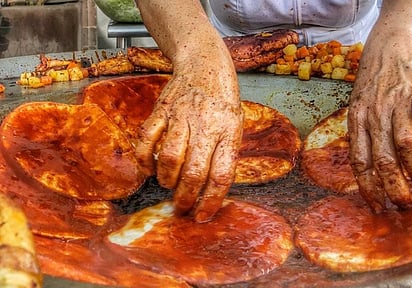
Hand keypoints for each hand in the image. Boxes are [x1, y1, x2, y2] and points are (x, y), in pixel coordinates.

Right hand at [135, 60, 242, 222]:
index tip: (202, 215)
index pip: (222, 175)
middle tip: (182, 207)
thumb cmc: (221, 102)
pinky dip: (144, 160)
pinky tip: (148, 169)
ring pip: (169, 158)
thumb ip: (224, 154)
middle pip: (194, 172)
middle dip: (186, 198)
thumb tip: (211, 189)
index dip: (211, 201)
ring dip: (167, 180)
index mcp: (228, 132)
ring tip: (169, 185)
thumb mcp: (234, 126)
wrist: (204, 65)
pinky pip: (146, 140)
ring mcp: (181, 118)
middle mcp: (205, 126)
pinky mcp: (161, 111)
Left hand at [348, 34, 411, 212]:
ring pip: (405, 142)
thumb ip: (367, 139)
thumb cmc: (373, 89)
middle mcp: (375, 114)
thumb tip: (381, 173)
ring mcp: (397, 102)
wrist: (388, 52)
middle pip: (383, 158)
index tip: (376, 206)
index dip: (368, 187)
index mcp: (357, 122)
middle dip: (394, 187)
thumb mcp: (359, 112)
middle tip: (404, 202)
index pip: (359, 161)